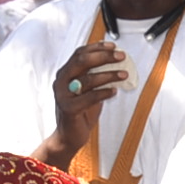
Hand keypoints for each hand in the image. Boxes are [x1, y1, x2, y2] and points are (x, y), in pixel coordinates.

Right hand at [39, 41, 125, 168]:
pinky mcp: (69, 109)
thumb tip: (116, 62)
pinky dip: (104, 93)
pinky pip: (90, 97)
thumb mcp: (88, 89)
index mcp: (65, 73)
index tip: (114, 46)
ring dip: (109, 75)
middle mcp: (61, 81)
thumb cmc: (80, 111)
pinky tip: (114, 91)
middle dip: (104, 57)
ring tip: (124, 75)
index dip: (97, 47)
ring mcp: (63, 95)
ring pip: (87, 79)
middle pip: (82, 61)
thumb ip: (96, 75)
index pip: (79, 53)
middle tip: (121, 57)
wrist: (69, 136)